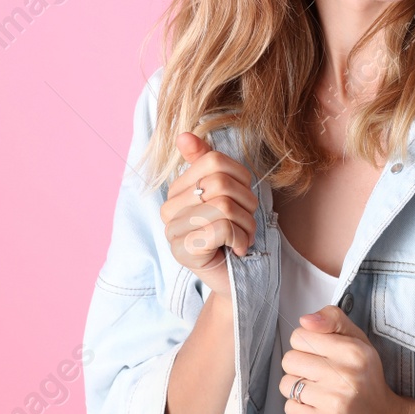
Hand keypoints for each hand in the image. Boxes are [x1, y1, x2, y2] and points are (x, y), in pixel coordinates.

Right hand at [158, 131, 258, 296]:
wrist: (233, 278)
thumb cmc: (230, 234)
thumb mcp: (225, 195)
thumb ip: (206, 163)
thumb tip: (183, 135)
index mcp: (177, 190)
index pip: (214, 160)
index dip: (241, 177)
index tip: (243, 198)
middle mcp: (168, 208)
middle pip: (220, 183)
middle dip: (246, 204)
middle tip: (246, 222)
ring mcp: (172, 231)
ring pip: (224, 206)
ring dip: (246, 225)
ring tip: (242, 237)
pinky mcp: (183, 252)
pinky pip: (222, 228)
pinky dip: (241, 239)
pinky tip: (238, 250)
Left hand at [279, 306, 410, 413]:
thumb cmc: (366, 382)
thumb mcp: (359, 342)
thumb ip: (333, 320)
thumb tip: (306, 320)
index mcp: (354, 352)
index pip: (300, 336)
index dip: (306, 345)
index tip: (320, 355)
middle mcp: (346, 376)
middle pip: (290, 360)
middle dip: (300, 368)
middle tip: (319, 377)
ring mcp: (336, 403)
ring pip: (287, 385)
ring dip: (299, 390)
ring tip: (319, 394)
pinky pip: (290, 408)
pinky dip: (300, 409)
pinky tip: (318, 409)